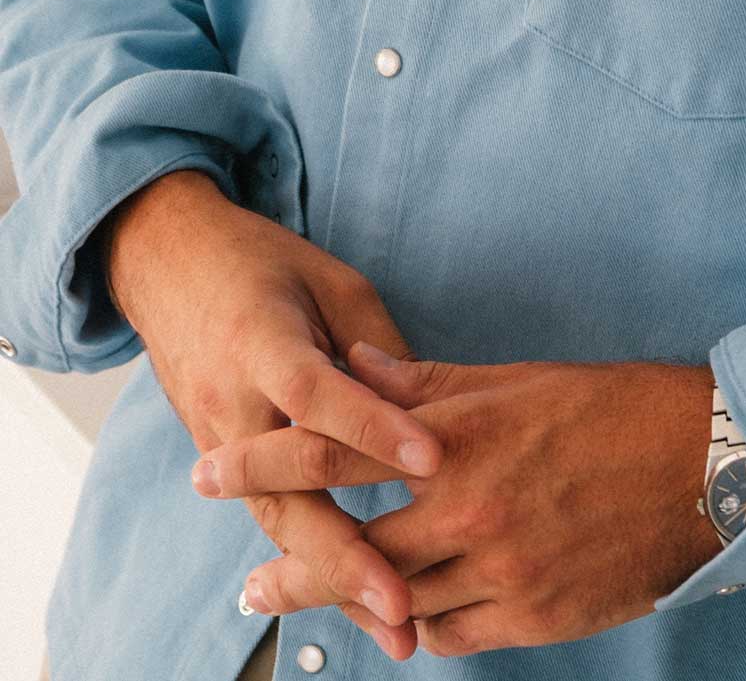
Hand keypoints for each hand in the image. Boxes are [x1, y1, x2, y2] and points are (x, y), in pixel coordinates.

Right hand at [102, 169, 443, 651]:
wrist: (168, 264)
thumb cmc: (264, 264)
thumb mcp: (331, 281)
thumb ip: (375, 345)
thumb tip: (425, 412)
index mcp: (263, 340)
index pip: (319, 393)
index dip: (374, 428)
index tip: (432, 463)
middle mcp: (233, 399)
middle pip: (286, 488)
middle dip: (346, 552)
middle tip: (401, 602)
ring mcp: (217, 435)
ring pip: (276, 519)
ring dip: (331, 577)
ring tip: (391, 625)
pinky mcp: (219, 456)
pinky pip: (269, 515)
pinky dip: (309, 559)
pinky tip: (352, 597)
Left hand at [190, 345, 722, 658]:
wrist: (702, 465)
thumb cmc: (608, 408)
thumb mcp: (513, 380)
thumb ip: (425, 383)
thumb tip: (355, 364)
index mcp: (457, 436)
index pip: (334, 448)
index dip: (262, 461)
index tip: (208, 471)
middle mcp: (469, 506)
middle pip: (351, 549)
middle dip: (292, 567)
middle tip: (250, 586)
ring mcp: (502, 569)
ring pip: (398, 602)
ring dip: (354, 604)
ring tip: (319, 605)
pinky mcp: (536, 616)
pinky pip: (453, 636)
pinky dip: (421, 627)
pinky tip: (405, 620)